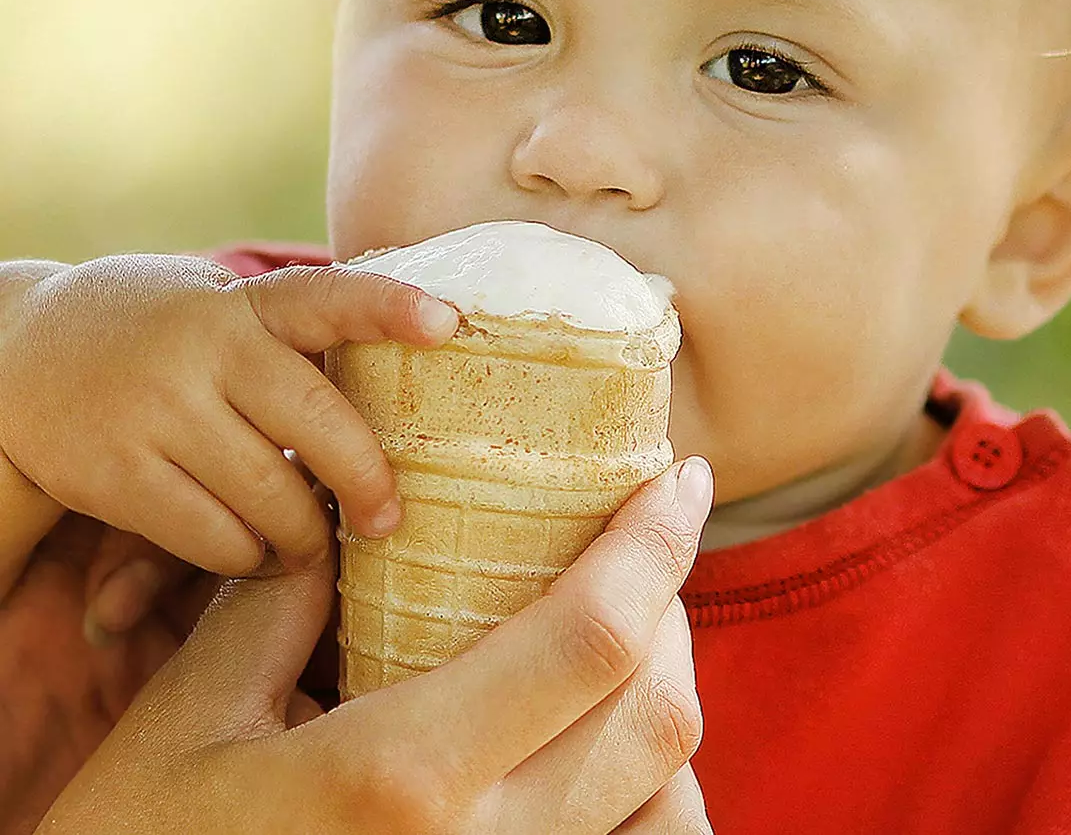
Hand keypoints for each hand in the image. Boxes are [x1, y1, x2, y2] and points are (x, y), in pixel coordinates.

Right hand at [0, 254, 459, 575]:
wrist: (24, 349)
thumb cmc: (165, 337)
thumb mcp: (224, 311)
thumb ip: (293, 340)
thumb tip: (409, 383)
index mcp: (245, 304)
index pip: (328, 295)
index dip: (390, 306)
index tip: (447, 322)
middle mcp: (206, 349)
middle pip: (318, 423)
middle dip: (366, 481)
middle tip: (387, 519)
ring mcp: (157, 410)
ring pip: (269, 496)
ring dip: (305, 535)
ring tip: (313, 542)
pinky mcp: (115, 472)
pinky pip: (212, 537)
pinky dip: (247, 556)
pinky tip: (255, 550)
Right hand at [38, 459, 714, 834]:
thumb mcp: (192, 714)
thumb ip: (286, 602)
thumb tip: (354, 515)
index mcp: (402, 775)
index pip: (587, 638)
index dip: (655, 545)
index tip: (679, 477)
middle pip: (655, 712)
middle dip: (672, 602)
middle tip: (645, 536)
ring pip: (664, 793)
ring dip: (668, 692)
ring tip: (633, 623)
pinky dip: (651, 788)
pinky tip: (604, 736)